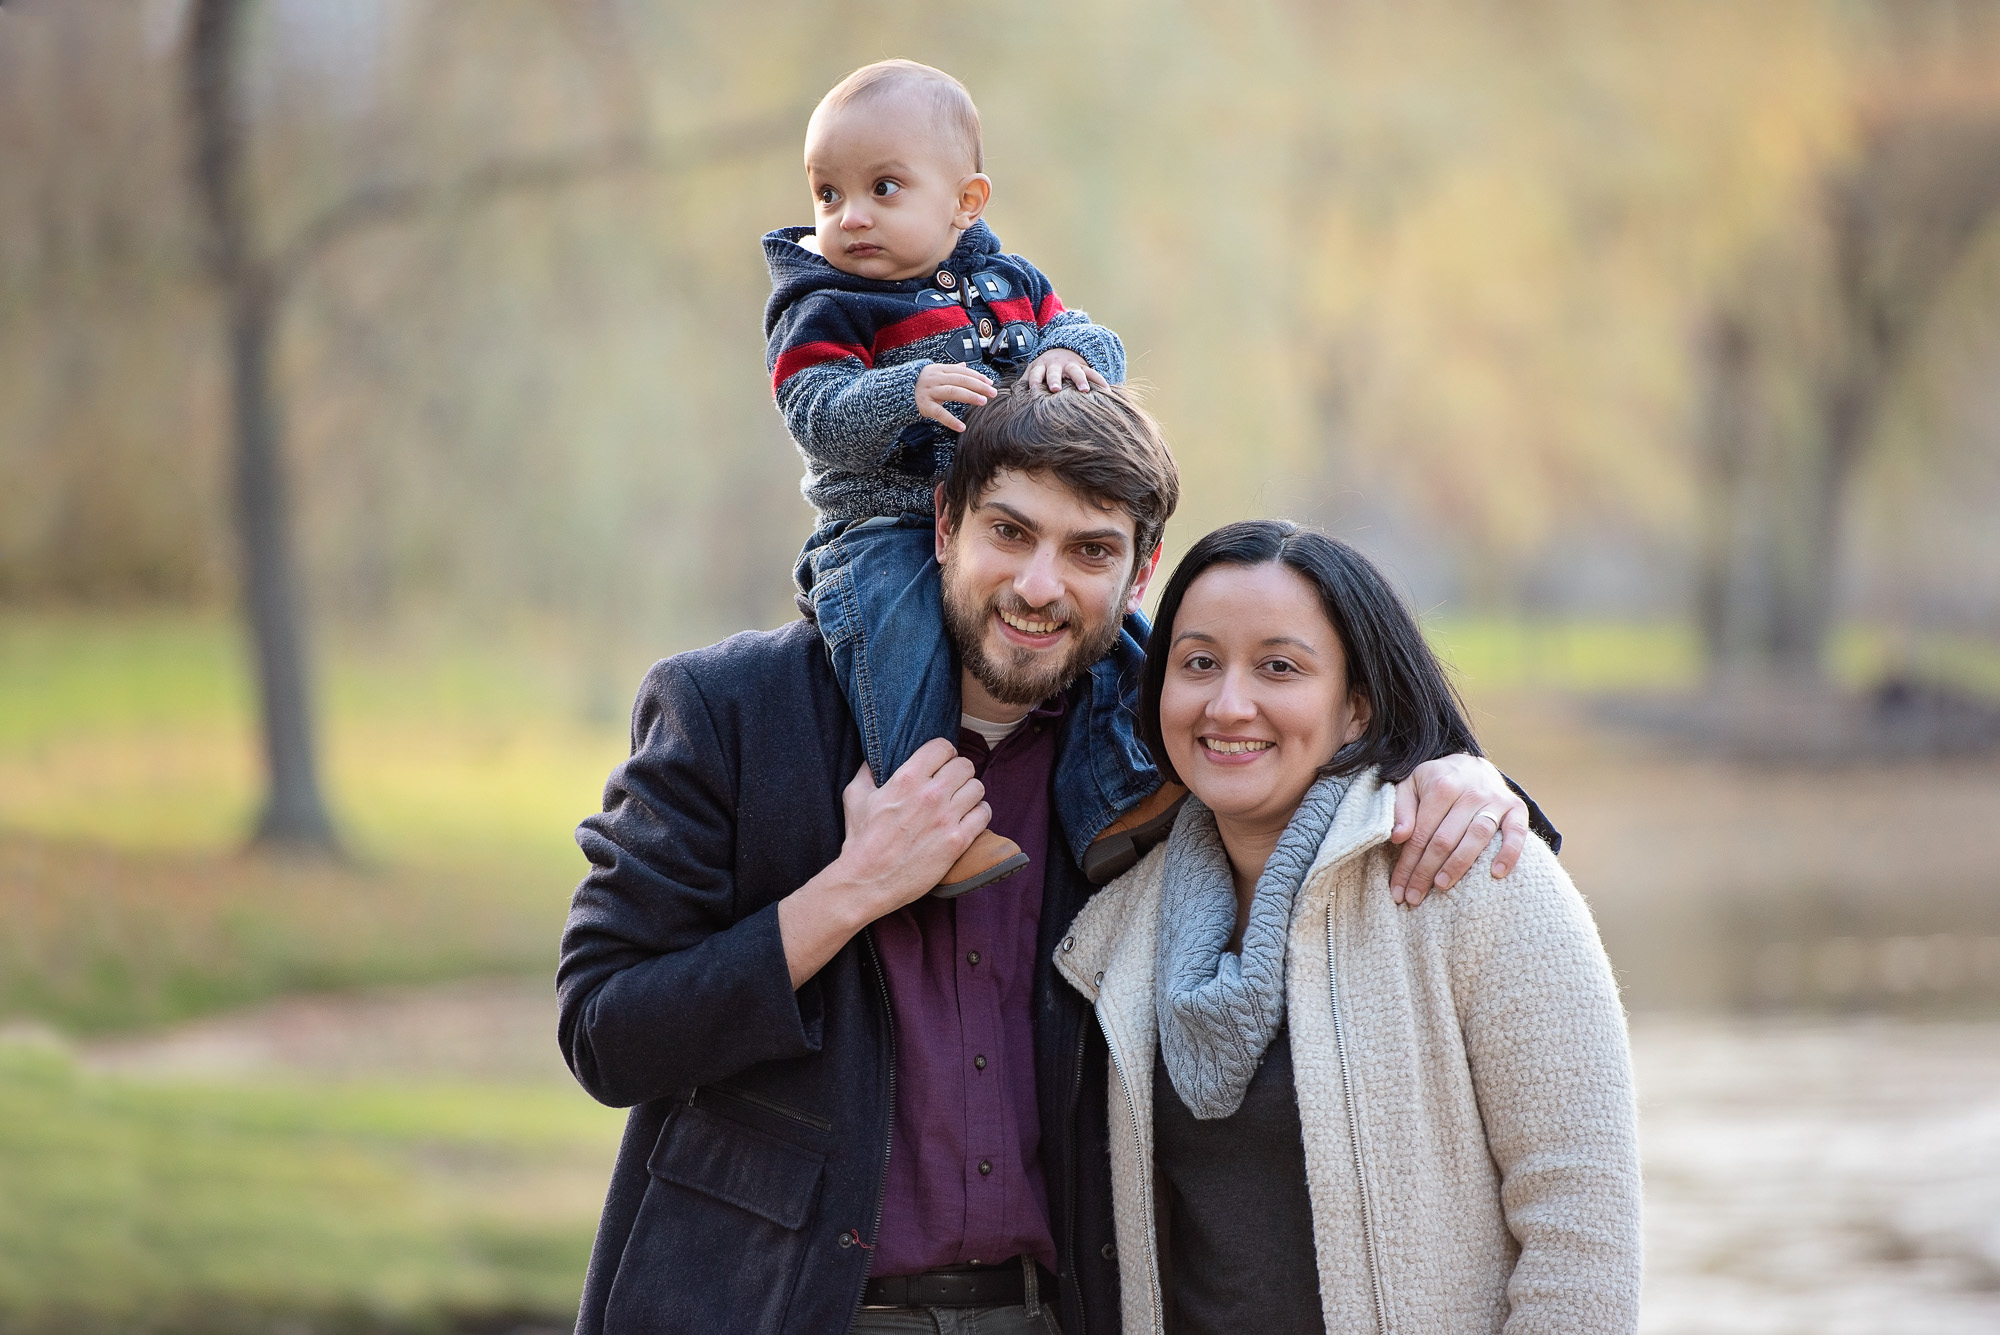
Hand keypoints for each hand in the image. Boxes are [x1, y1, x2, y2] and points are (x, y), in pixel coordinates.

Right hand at [778, 739, 991, 985]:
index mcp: (907, 778)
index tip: (941, 762)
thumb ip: (867, 771)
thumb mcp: (855, 796)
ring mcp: (946, 818)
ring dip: (970, 793)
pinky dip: (979, 814)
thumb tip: (875, 756)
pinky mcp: (957, 841)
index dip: (944, 752)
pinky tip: (968, 818)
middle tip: (952, 783)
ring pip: (977, 788)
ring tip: (960, 801)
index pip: (943, 746)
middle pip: (965, 765)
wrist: (866, 882)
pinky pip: (984, 814)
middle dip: (959, 772)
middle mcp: (931, 794)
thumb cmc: (860, 840)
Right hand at [915, 364, 997, 431]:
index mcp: (938, 369)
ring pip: (953, 392)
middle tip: (992, 392)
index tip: (990, 383)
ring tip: (983, 401)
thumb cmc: (922, 384)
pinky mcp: (924, 405)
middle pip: (960, 380)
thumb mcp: (935, 374)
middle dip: (978, 386)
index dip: (977, 376)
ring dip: (970, 396)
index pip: (962, 371)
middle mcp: (934, 378)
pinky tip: (962, 427)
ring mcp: (929, 391)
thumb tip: (966, 366)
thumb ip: (951, 370)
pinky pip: (940, 413)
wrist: (898, 392)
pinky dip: (951, 420)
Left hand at [1024, 348, 1107, 394]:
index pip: (1035, 372)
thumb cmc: (1044, 367)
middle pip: (1054, 372)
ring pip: (1076, 371)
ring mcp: (1071, 365)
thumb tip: (1011, 401)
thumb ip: (1023, 383)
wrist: (1061, 349)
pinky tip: (1107, 390)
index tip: (1032, 388)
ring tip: (1085, 390)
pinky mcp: (1084, 366)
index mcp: (1041, 366)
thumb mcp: (1033, 370)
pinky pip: (1093, 373)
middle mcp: (1056, 365)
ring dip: (1080, 380)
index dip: (1034, 379)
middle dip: (1055, 379)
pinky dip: (1100, 381)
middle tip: (1055, 389)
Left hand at [1387, 755, 1528, 905]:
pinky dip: (1509, 853)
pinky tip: (1496, 874)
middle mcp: (1470, 792)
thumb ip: (1401, 808)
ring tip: (1442, 887)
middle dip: (1426, 871)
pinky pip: (1516, 833)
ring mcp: (1495, 800)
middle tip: (1415, 897)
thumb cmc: (1436, 782)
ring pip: (1476, 837)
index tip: (1399, 889)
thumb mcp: (1411, 785)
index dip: (1408, 863)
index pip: (1421, 833)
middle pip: (1445, 838)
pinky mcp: (1516, 808)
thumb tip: (1398, 836)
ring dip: (1458, 865)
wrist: (1472, 765)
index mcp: (1441, 785)